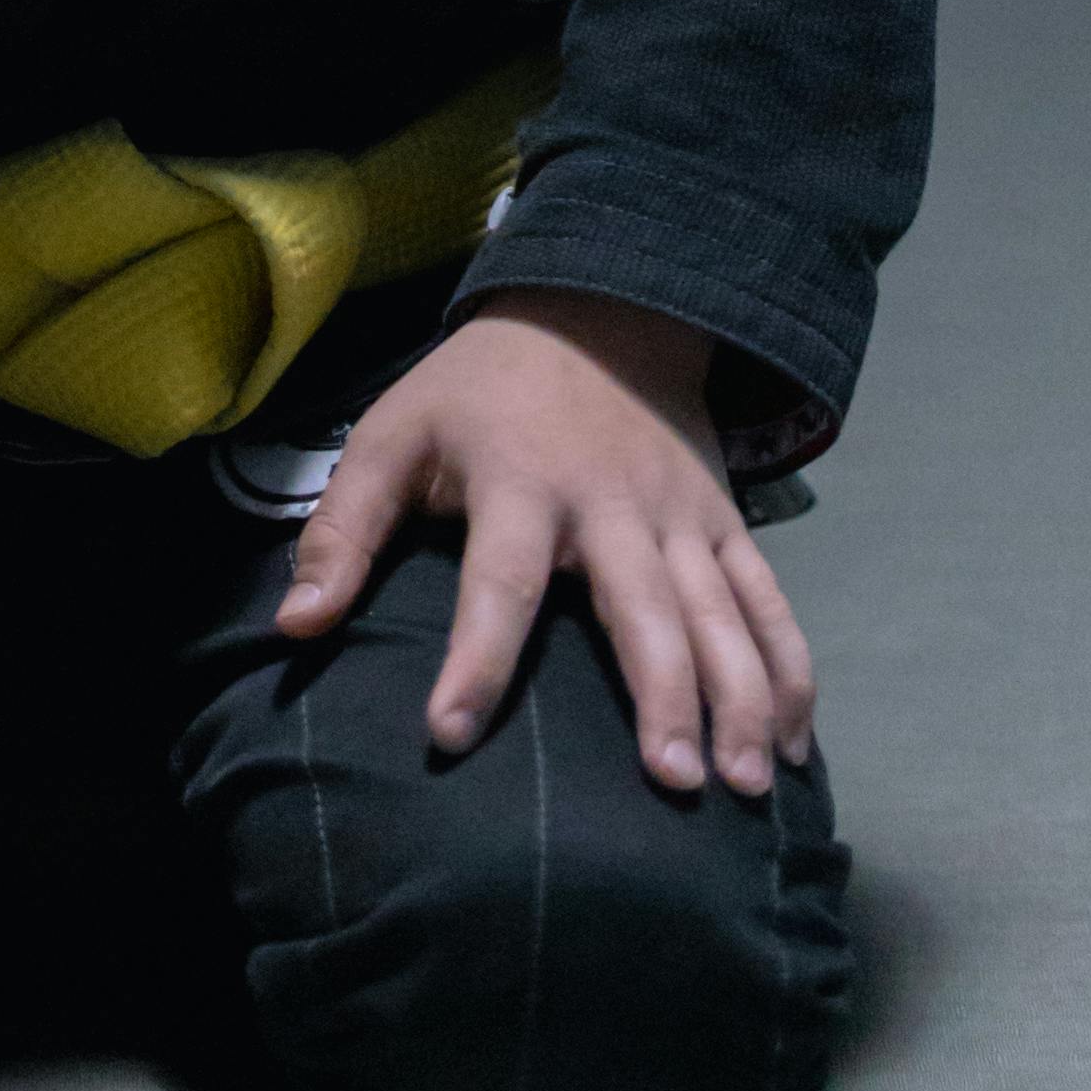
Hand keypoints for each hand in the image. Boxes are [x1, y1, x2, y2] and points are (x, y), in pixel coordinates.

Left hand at [274, 287, 819, 801]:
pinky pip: (768, 601)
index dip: (475, 657)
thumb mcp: (394, 432)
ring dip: (743, 697)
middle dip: (662, 694)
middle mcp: (613, 504)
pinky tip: (795, 748)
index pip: (499, 581)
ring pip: (723, 614)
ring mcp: (682, 515)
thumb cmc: (480, 391)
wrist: (601, 305)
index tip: (450, 735)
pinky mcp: (727, 523)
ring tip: (747, 785)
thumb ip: (344, 528)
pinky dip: (790, 671)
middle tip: (672, 784)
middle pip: (644, 607)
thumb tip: (294, 629)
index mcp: (523, 483)